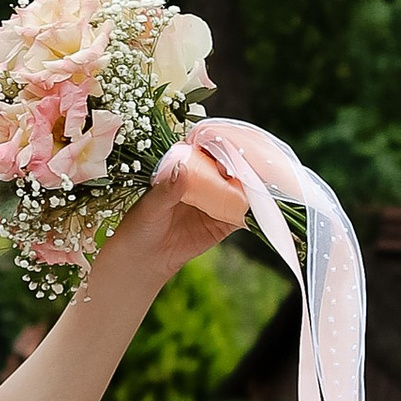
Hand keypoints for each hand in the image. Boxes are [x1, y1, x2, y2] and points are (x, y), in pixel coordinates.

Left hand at [118, 156, 249, 274]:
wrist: (145, 258)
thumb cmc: (140, 225)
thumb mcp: (151, 206)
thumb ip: (167, 189)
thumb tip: (182, 169)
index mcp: (183, 169)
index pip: (204, 151)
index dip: (217, 145)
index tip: (227, 142)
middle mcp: (203, 182)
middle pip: (226, 167)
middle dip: (239, 164)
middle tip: (246, 164)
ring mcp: (215, 202)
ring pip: (238, 189)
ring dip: (250, 185)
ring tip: (260, 182)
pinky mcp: (224, 223)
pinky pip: (242, 214)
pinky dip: (253, 211)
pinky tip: (260, 207)